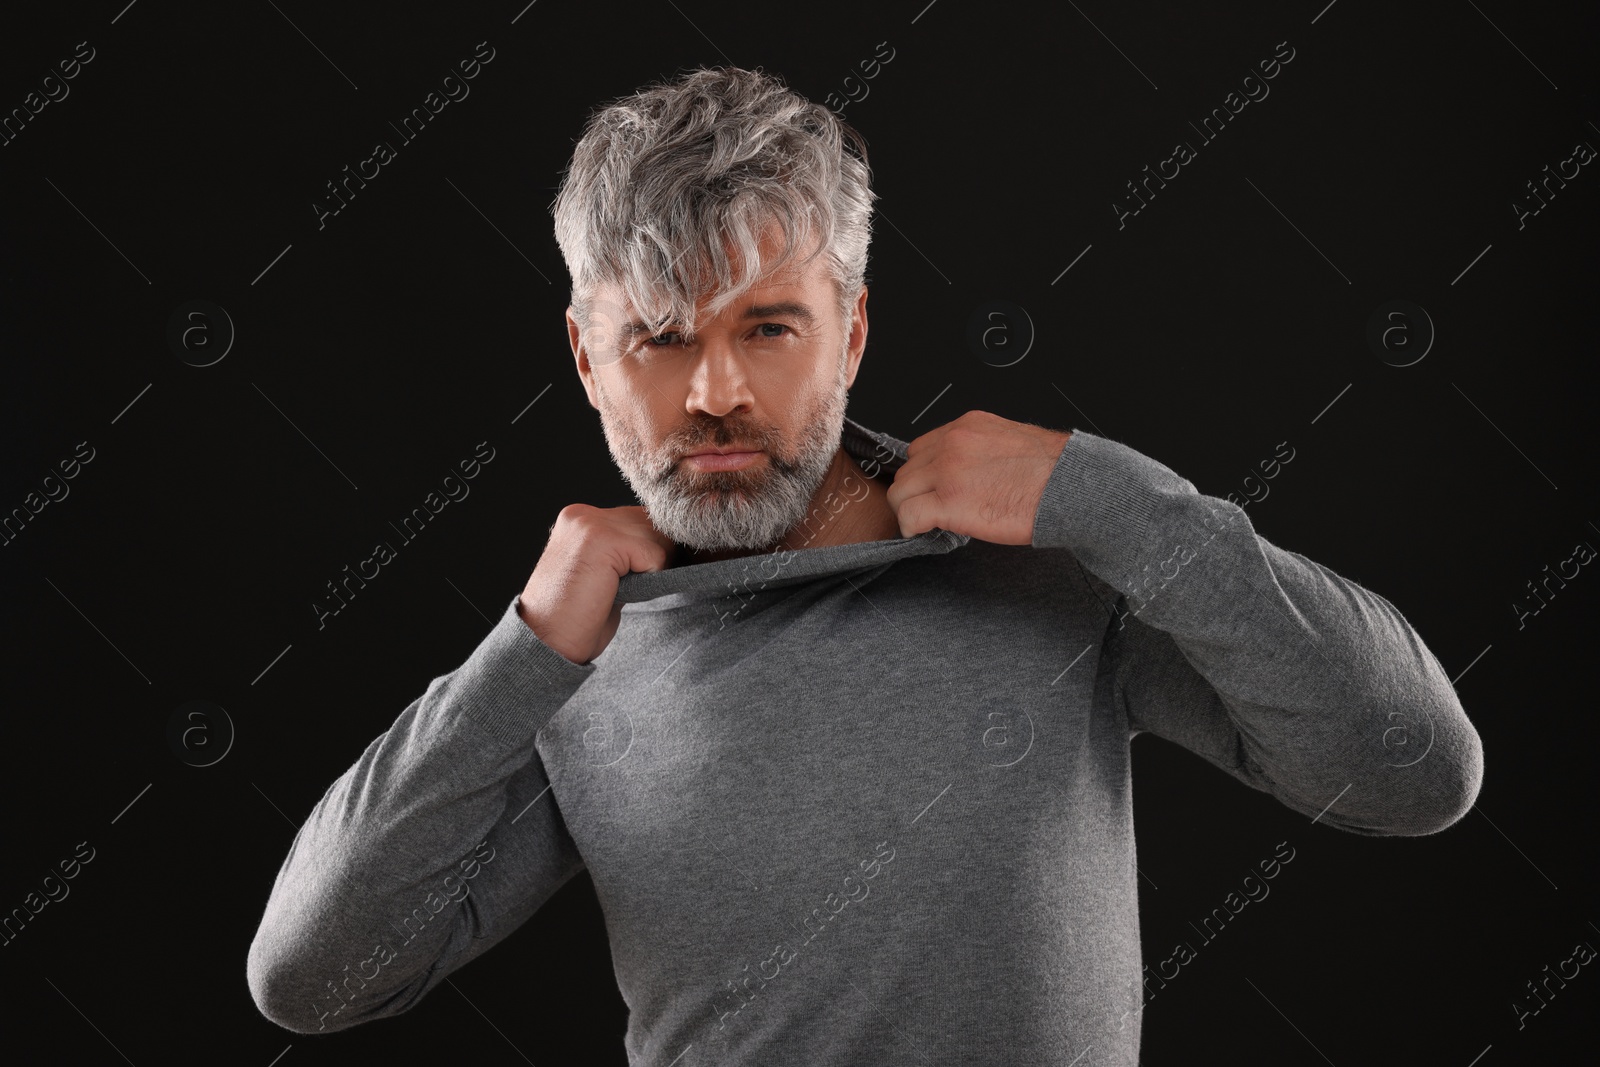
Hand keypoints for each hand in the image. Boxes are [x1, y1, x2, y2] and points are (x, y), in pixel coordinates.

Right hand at [518, 504, 678, 664]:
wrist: (547, 643)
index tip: (629, 578)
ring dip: (651, 570)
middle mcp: (583, 514)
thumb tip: (669, 542)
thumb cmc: (577, 618)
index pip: (640, 519)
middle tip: (623, 587)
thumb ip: (625, 549)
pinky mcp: (604, 540)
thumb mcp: (602, 572)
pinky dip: (648, 580)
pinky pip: (655, 556)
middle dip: (653, 557)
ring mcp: (592, 523)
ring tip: (615, 589)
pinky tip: (615, 592)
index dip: (648, 550)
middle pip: (653, 524)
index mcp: (580, 518)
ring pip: (658, 538)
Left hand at [885, 410, 1070, 544]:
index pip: (922, 447)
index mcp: (968, 427)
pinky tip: (921, 532)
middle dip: (915, 491)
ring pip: (901, 491)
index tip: (931, 487)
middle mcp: (953, 443)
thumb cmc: (1052, 471)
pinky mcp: (949, 502)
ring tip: (925, 521)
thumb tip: (967, 470)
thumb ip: (980, 449)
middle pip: (907, 469)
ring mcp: (948, 471)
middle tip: (927, 508)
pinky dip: (910, 527)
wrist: (1070, 487)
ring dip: (909, 508)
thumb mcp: (1010, 442)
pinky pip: (908, 515)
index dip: (924, 473)